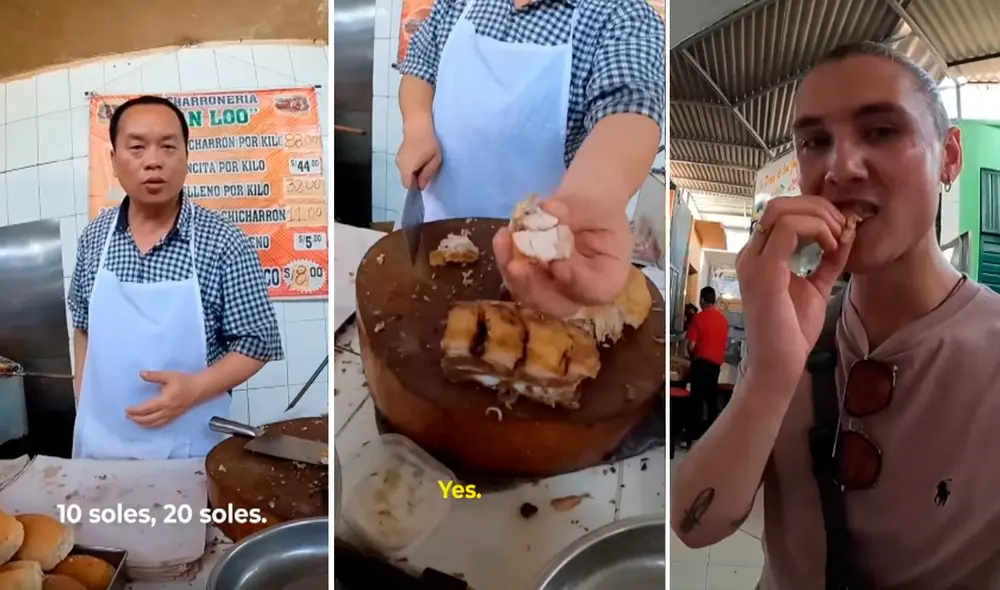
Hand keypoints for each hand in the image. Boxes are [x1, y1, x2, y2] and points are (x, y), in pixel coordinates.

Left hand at [126, 370, 203, 427]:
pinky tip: (147, 424)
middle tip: (127, 415)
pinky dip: (152, 426)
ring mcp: (171, 415)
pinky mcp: (174, 417)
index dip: (135, 411)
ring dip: (142, 424)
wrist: (199, 388)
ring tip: (134, 420)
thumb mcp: (169, 375)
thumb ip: (154, 375)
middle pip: (148, 419)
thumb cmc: (184, 381)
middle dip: (136, 419)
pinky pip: (161, 424)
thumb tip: (141, 373)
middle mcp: (167, 411)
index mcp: (164, 401)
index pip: (146, 409)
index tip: (126, 409)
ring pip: (154, 424)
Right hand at [396, 117, 441, 189]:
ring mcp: (398, 158)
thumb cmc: (428, 142)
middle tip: (428, 169)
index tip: (425, 180)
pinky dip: (412, 163)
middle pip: (407, 178)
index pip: (408, 186)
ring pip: (406, 171)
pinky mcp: (400, 152)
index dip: (416, 186)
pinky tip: (421, 155)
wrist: (418, 124)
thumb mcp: (434, 161)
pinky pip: (406, 164)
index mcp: (406, 169)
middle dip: (416, 178)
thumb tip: (421, 185)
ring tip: (425, 161)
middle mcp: (399, 165)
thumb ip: (427, 174)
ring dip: (415, 170)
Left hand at [493, 194, 632, 317]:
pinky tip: (503, 237)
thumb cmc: (596, 204)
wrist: (583, 204)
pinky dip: (506, 261)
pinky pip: (517, 280)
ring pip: (532, 297)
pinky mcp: (534, 281)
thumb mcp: (594, 200)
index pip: (597, 291)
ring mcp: (556, 290)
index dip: (576, 282)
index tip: (558, 263)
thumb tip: (551, 211)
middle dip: (535, 289)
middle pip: (560, 306)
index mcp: (610, 275)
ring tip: (504, 242)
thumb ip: (574, 208)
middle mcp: (583, 291)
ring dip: (514, 275)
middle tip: (517, 267)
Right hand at [737, 196, 853, 387]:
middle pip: (780, 203)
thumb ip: (827, 262)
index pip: (781, 212)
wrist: (778, 365)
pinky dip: (817, 230)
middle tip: (842, 227)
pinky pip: (790, 228)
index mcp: (759, 256)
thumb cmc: (792, 332)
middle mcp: (751, 253)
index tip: (841, 230)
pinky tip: (832, 247)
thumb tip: (846, 235)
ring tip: (838, 237)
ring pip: (783, 209)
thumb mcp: (816, 288)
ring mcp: (754, 260)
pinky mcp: (764, 269)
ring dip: (819, 216)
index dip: (814, 212)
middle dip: (818, 207)